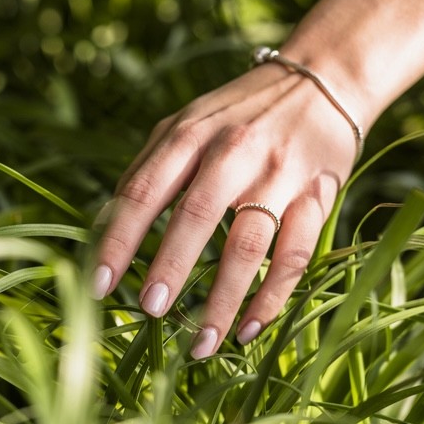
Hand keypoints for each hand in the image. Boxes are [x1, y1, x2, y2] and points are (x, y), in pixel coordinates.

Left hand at [92, 61, 361, 358]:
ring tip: (201, 343)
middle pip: (197, 214)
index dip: (119, 238)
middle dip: (171, 266)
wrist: (324, 79)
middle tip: (150, 310)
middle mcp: (234, 151)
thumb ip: (146, 170)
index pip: (145, 189)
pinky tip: (248, 329)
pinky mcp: (319, 195)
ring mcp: (280, 174)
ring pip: (249, 245)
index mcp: (190, 134)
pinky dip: (272, 297)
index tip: (99, 284)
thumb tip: (100, 229)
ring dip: (223, 298)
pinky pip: (294, 255)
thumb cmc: (238, 113)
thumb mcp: (186, 124)